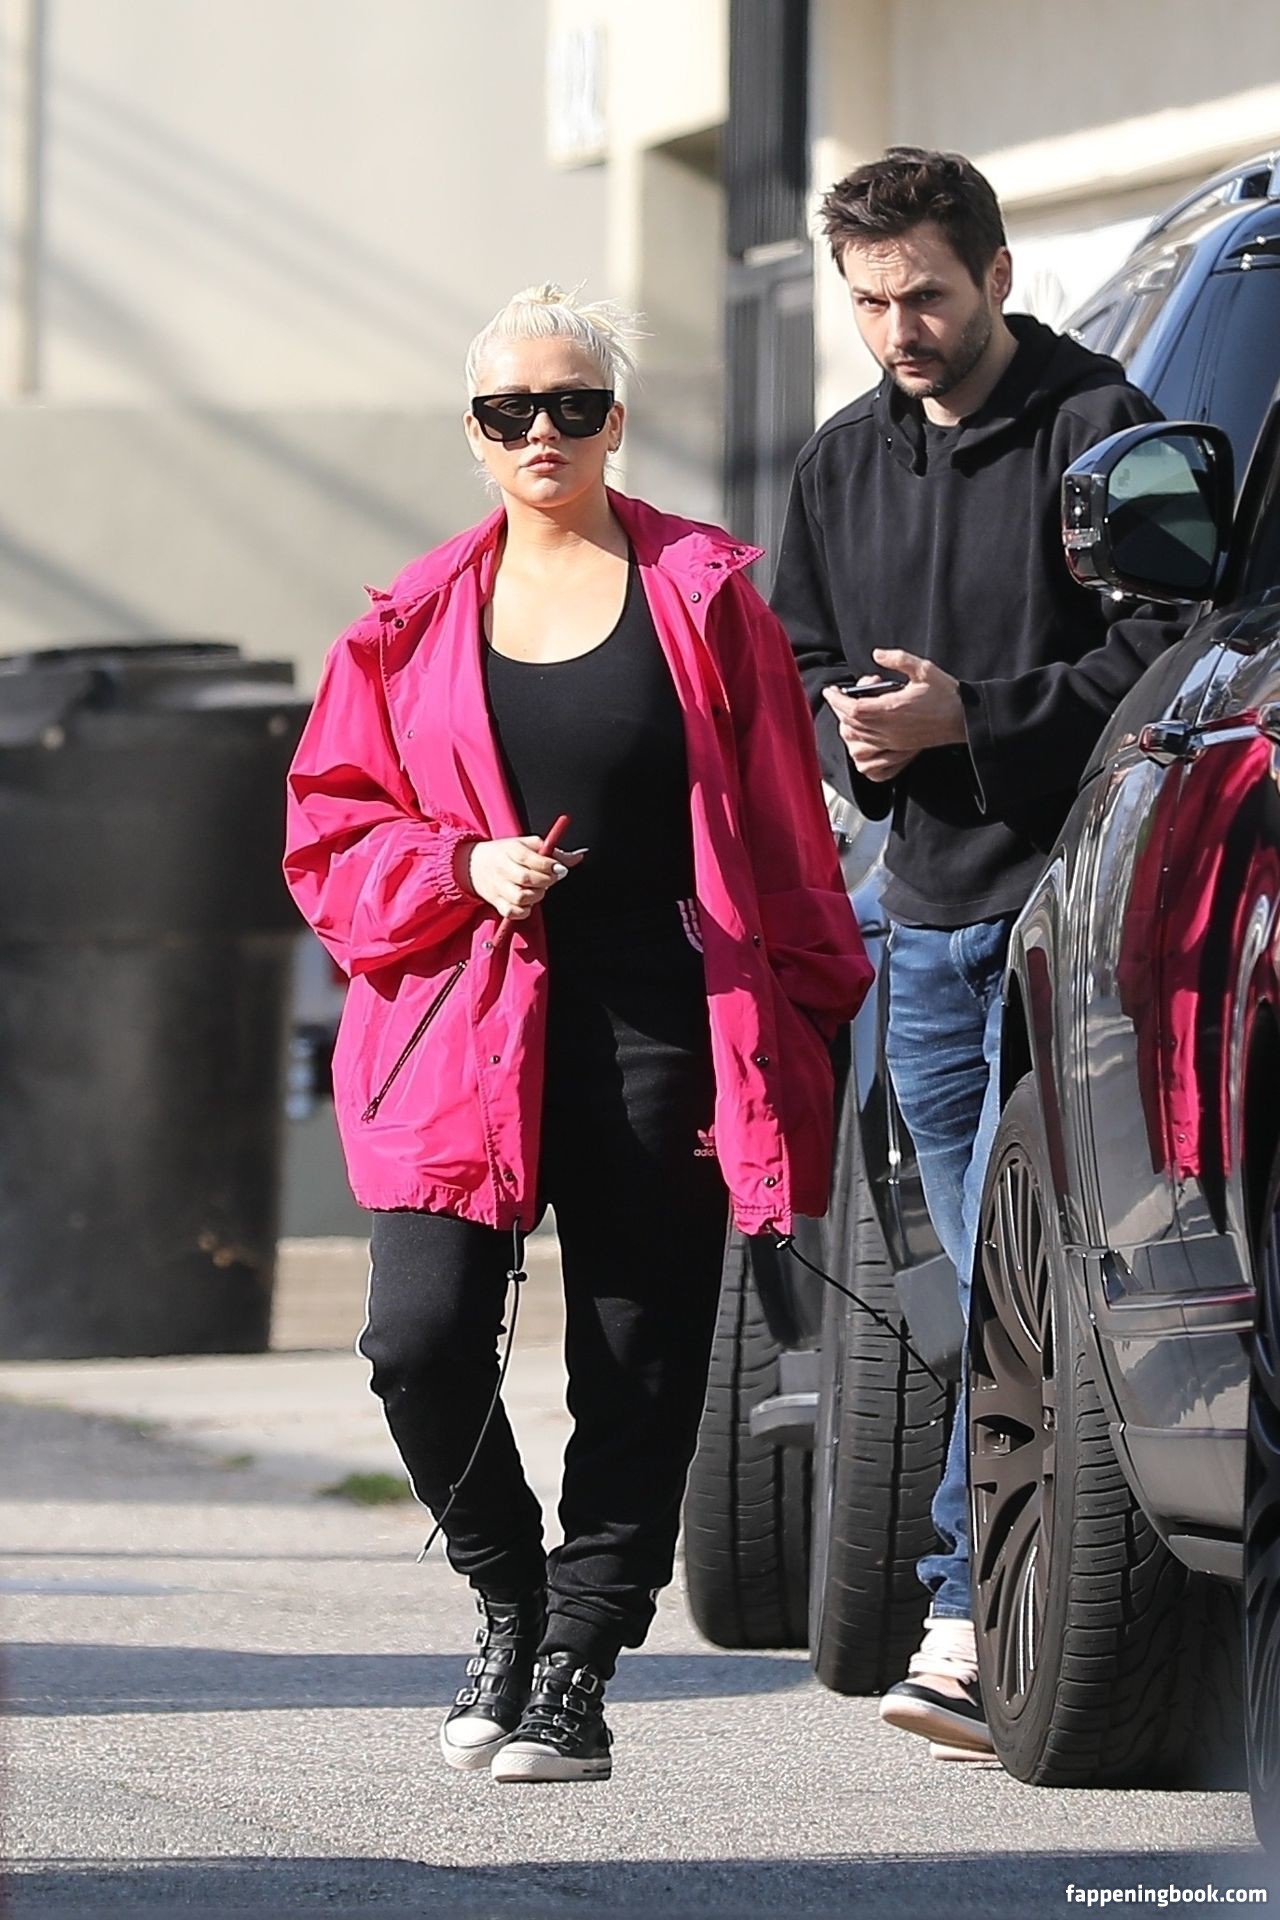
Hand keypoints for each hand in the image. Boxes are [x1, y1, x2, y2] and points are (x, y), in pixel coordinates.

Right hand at [459, 836, 585, 919]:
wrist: (474, 865)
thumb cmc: (506, 854)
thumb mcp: (527, 845)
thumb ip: (554, 852)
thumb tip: (579, 856)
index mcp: (511, 850)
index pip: (530, 859)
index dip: (549, 865)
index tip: (560, 869)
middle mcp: (503, 869)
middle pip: (526, 879)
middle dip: (546, 881)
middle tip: (552, 878)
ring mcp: (498, 887)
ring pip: (520, 897)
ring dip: (536, 896)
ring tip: (538, 889)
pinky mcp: (496, 902)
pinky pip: (512, 912)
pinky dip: (524, 910)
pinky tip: (528, 902)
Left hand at [822, 649, 965, 781]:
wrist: (963, 720)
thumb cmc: (946, 694)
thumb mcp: (924, 669)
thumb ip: (898, 659)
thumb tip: (876, 654)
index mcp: (892, 709)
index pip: (853, 708)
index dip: (837, 700)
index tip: (831, 691)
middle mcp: (889, 729)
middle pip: (851, 724)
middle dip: (840, 709)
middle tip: (840, 695)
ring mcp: (893, 741)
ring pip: (858, 738)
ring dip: (848, 724)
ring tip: (850, 708)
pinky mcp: (899, 747)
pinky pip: (870, 748)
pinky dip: (860, 738)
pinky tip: (862, 726)